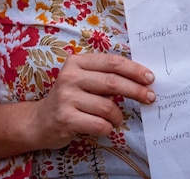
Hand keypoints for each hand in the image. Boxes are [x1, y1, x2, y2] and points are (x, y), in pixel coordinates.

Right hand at [29, 53, 155, 149]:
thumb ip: (105, 76)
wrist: (39, 121)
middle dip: (136, 90)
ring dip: (118, 116)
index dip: (134, 70)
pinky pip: (98, 124)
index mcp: (77, 62)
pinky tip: (106, 127)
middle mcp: (70, 77)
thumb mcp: (83, 79)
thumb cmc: (70, 98)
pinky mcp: (65, 118)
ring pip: (107, 106)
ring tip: (117, 119)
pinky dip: (108, 127)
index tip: (150, 78)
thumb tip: (141, 80)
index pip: (112, 62)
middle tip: (150, 97)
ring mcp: (66, 98)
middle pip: (112, 82)